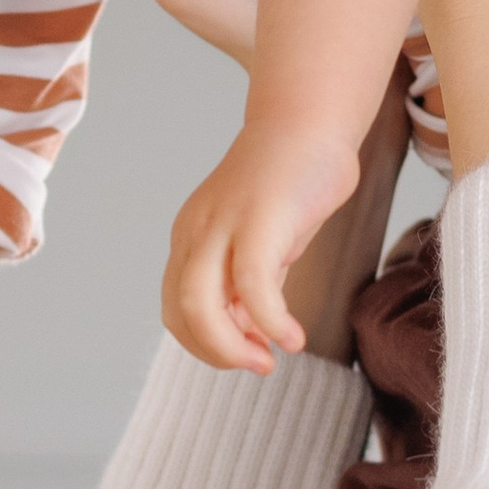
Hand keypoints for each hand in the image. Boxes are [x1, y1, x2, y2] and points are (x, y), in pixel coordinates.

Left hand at [162, 118, 362, 371]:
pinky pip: (252, 285)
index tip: (250, 354)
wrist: (311, 122)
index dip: (207, 345)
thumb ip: (251, 286)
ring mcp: (222, 223)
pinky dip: (269, 321)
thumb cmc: (291, 184)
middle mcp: (196, 232)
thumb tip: (253, 334)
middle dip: (216, 354)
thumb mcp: (265, 244)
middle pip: (180, 313)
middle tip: (258, 366)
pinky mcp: (258, 218)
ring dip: (230, 347)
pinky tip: (293, 337)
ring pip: (199, 303)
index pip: (177, 310)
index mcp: (192, 239)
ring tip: (268, 360)